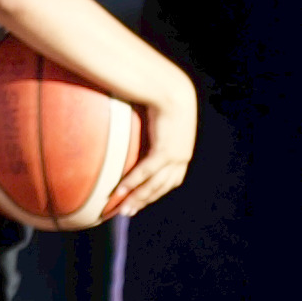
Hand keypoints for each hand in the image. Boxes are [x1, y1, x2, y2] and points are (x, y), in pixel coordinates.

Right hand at [103, 76, 198, 221]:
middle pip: (161, 187)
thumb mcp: (160, 116)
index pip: (170, 180)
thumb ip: (149, 127)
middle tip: (125, 212)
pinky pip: (147, 171)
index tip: (140, 200)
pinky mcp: (166, 150)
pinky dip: (133, 182)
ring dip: (136, 198)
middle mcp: (182, 157)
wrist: (173, 88)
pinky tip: (119, 191)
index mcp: (182, 151)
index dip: (155, 192)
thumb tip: (133, 128)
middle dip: (143, 201)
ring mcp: (176, 155)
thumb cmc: (164, 98)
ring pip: (154, 184)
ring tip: (120, 209)